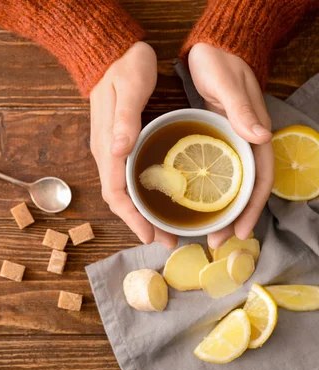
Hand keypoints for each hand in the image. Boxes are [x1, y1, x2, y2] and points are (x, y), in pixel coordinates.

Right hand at [90, 42, 176, 248]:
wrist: (111, 53)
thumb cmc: (124, 68)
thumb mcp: (128, 88)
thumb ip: (125, 120)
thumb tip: (120, 151)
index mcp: (107, 145)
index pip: (115, 191)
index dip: (132, 217)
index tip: (149, 236)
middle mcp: (106, 152)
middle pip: (118, 198)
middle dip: (139, 222)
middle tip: (166, 239)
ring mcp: (111, 149)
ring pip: (123, 191)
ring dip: (141, 213)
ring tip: (164, 228)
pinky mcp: (119, 144)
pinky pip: (127, 179)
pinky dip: (142, 196)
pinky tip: (158, 199)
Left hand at [188, 43, 273, 247]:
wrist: (211, 48)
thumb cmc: (221, 64)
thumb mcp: (229, 86)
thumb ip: (242, 111)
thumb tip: (261, 137)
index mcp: (253, 135)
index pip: (259, 180)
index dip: (252, 208)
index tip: (240, 232)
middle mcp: (243, 144)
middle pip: (242, 189)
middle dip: (232, 218)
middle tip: (214, 242)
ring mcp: (228, 143)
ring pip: (226, 185)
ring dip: (217, 210)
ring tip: (200, 232)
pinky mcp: (212, 139)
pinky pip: (210, 172)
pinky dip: (203, 191)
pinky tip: (187, 203)